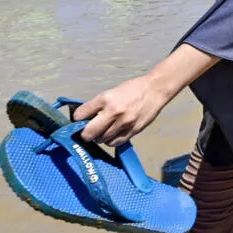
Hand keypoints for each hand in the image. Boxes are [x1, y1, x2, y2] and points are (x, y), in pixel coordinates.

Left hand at [72, 44, 219, 146]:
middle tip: (88, 132)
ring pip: (102, 140)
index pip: (80, 115)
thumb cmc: (132, 89)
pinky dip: (111, 141)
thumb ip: (98, 105)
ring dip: (100, 137)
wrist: (155, 90)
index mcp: (105, 99)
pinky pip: (115, 143)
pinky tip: (114, 134)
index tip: (80, 120)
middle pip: (89, 133)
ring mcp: (124, 123)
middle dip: (86, 134)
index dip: (77, 119)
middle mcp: (113, 111)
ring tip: (104, 130)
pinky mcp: (133, 131)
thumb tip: (82, 118)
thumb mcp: (111, 93)